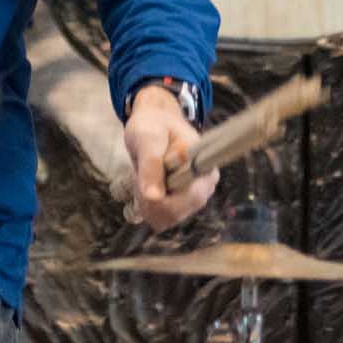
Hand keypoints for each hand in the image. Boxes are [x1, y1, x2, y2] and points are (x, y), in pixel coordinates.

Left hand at [123, 85, 217, 230]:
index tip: (140, 178)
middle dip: (149, 198)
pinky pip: (162, 219)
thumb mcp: (148, 138)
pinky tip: (144, 187)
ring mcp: (194, 198)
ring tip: (141, 176)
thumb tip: (153, 198)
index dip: (163, 197)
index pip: (191, 198)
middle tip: (137, 173)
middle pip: (176, 213)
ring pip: (166, 219)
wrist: (154, 123)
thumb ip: (151, 166)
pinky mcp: (182, 205)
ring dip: (146, 202)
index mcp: (205, 166)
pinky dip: (147, 206)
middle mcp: (205, 186)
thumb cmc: (153, 125)